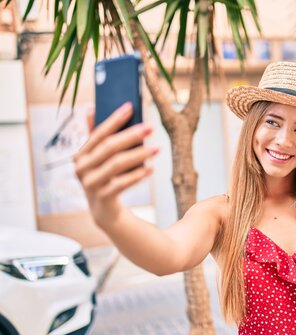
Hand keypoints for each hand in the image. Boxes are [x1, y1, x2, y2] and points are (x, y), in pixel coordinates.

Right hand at [74, 102, 158, 226]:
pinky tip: (151, 169)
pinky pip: (121, 184)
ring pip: (117, 164)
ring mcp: (90, 184)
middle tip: (151, 127)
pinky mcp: (102, 198)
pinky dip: (137, 175)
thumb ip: (96, 136)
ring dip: (139, 154)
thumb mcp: (99, 158)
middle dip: (131, 135)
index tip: (131, 106)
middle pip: (109, 147)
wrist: (104, 210)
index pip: (98, 133)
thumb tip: (90, 109)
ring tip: (157, 149)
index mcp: (81, 154)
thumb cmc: (105, 177)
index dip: (114, 119)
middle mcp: (81, 168)